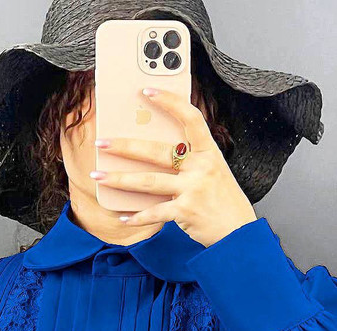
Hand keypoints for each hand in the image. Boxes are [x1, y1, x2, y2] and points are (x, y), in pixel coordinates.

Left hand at [91, 87, 257, 247]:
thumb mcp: (212, 172)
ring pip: (148, 181)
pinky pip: (154, 212)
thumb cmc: (222, 200)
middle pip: (157, 151)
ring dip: (119, 179)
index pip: (190, 118)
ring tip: (98, 176)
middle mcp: (201, 167)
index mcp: (209, 152)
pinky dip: (137, 217)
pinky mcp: (185, 211)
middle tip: (101, 143)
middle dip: (125, 146)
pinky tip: (124, 217)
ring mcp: (193, 189)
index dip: (169, 102)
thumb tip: (151, 151)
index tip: (147, 91)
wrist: (238, 232)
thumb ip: (189, 160)